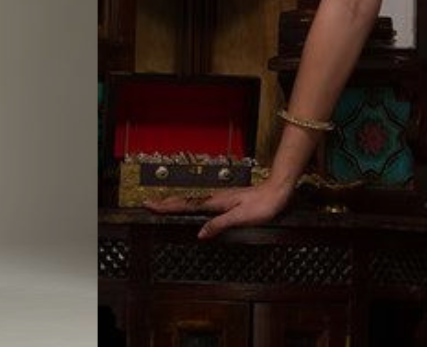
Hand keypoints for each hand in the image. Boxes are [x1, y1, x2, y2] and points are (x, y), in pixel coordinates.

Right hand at [144, 179, 294, 239]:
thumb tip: (200, 233)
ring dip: (176, 202)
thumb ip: (219, 224)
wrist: (277, 192)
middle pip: (185, 200)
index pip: (186, 204)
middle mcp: (215, 198)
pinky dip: (190, 203)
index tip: (150, 206)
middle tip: (149, 204)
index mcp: (215, 202)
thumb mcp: (240, 218)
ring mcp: (220, 197)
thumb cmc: (262, 205)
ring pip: (192, 200)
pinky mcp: (227, 199)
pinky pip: (202, 201)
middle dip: (166, 203)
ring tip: (164, 205)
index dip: (167, 206)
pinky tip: (192, 206)